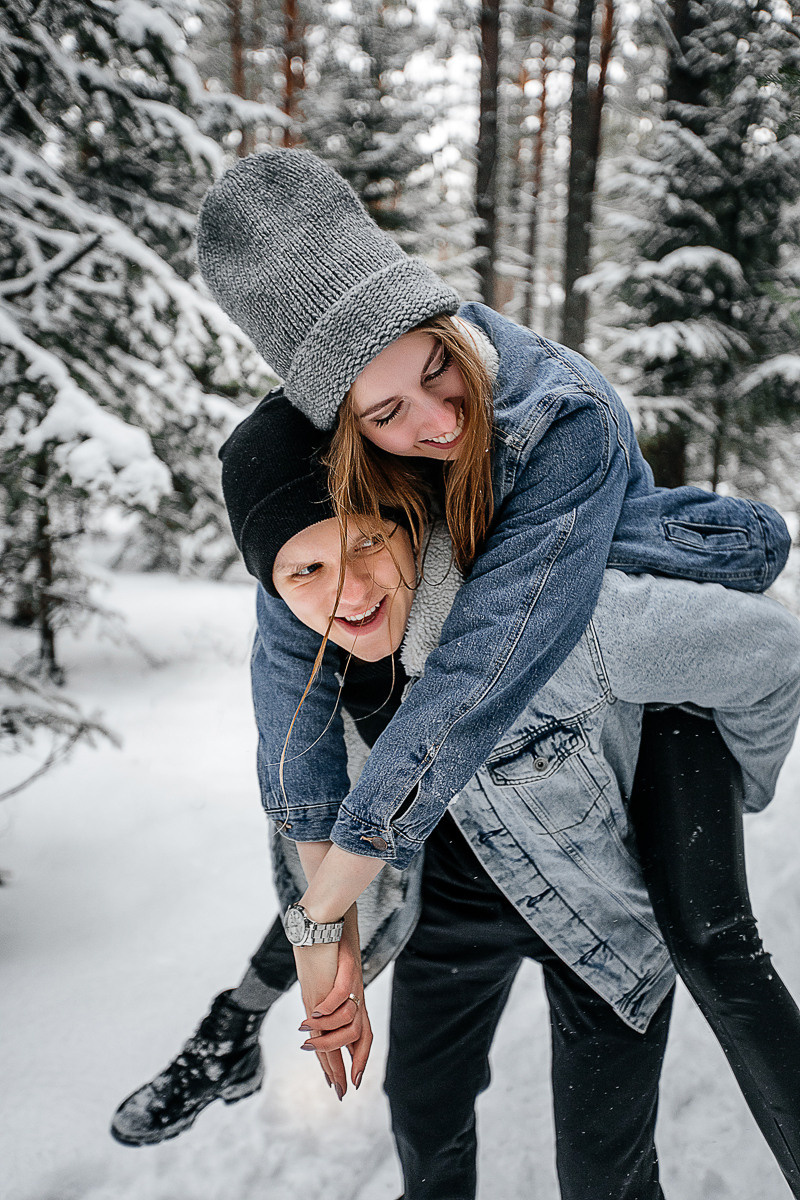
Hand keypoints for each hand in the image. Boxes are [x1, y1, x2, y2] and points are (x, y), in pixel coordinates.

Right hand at [299, 930, 371, 1091]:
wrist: (330, 916)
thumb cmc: (327, 944)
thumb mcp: (324, 981)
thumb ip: (322, 1003)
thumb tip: (312, 1025)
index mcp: (353, 999)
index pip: (361, 1036)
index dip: (357, 1061)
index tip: (349, 1085)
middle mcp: (357, 994)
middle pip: (357, 1036)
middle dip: (345, 1064)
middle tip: (338, 1088)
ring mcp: (352, 983)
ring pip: (351, 1024)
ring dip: (327, 1036)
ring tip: (307, 1040)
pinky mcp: (345, 967)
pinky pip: (341, 996)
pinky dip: (327, 1010)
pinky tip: (312, 1015)